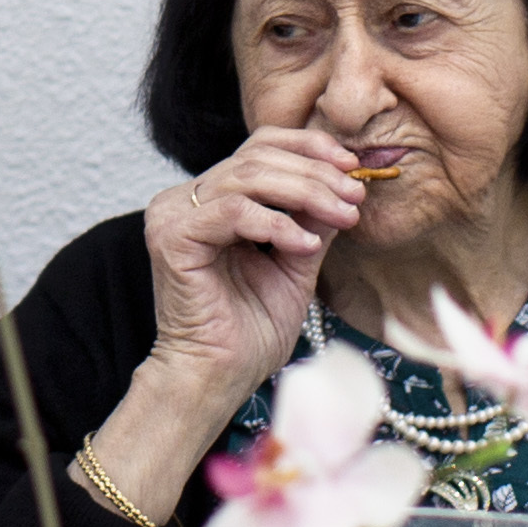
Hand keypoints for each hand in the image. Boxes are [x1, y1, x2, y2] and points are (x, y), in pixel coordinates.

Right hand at [145, 127, 363, 399]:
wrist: (218, 378)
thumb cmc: (250, 331)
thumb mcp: (296, 265)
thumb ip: (313, 222)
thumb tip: (348, 183)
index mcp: (211, 200)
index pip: (259, 149)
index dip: (308, 148)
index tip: (353, 166)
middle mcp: (186, 199)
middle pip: (257, 157)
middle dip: (316, 173)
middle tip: (356, 194)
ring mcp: (173, 214)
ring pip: (247, 176)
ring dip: (305, 191)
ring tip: (343, 214)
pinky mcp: (171, 236)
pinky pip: (232, 211)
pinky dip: (276, 223)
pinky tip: (306, 245)